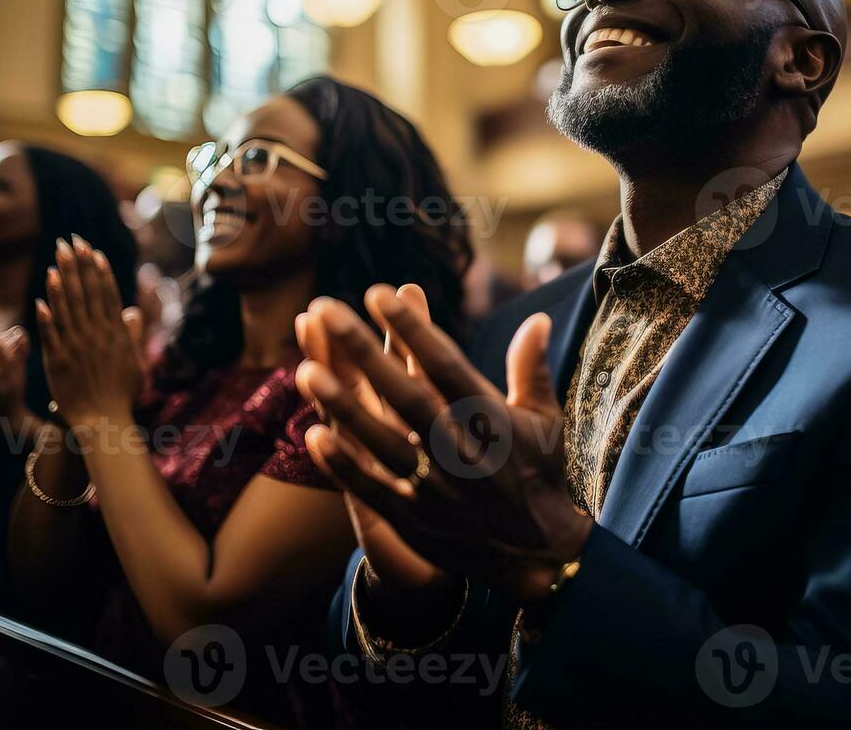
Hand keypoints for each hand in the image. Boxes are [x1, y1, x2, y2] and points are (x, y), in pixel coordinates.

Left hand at [36, 235, 143, 429]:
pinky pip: (51, 332)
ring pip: (68, 307)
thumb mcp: (135, 362)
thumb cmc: (121, 394)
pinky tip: (42, 296)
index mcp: (116, 333)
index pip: (107, 294)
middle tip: (71, 243)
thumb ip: (132, 335)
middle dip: (78, 266)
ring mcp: (76, 346)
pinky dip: (46, 314)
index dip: (99, 271)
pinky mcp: (57, 360)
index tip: (94, 252)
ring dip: (61, 281)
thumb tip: (133, 311)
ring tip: (55, 260)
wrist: (103, 421)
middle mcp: (96, 335)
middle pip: (86, 293)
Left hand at [298, 285, 591, 603]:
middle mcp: (464, 453)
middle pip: (406, 396)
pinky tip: (310, 435)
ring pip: (382, 442)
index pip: (447, 367)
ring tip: (305, 368)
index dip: (413, 329)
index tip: (379, 292)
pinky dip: (343, 466)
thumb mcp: (544, 421)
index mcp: (495, 422)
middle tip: (327, 308)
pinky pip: (374, 491)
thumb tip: (534, 316)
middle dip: (365, 351)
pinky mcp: (416, 522)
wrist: (539, 557)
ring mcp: (437, 490)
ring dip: (343, 406)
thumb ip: (531, 368)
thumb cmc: (539, 475)